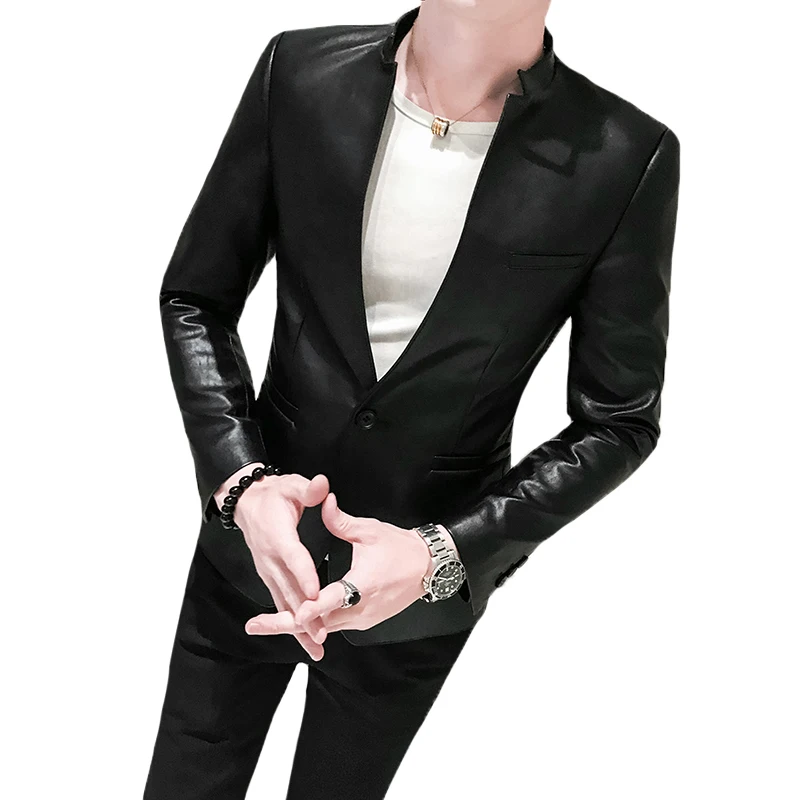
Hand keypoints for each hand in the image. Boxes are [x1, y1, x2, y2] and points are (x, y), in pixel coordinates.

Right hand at [218, 465, 330, 659]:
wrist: (247, 503)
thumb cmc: (274, 494)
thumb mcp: (292, 485)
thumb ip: (309, 489)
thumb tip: (322, 485)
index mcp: (279, 536)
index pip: (294, 558)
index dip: (305, 576)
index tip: (316, 594)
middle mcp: (270, 558)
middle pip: (288, 588)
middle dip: (304, 613)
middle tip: (321, 633)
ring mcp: (268, 570)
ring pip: (283, 601)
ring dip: (298, 625)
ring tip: (316, 645)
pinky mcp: (269, 577)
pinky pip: (280, 601)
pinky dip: (290, 622)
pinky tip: (302, 638)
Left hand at [244, 491, 431, 638]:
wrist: (428, 568)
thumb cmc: (400, 547)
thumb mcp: (370, 530)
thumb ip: (341, 521)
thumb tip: (324, 502)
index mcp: (362, 585)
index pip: (331, 601)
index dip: (309, 608)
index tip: (290, 613)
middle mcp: (361, 609)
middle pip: (318, 623)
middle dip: (285, 623)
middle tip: (255, 625)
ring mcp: (363, 618)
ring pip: (323, 627)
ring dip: (296, 625)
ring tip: (264, 623)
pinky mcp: (364, 620)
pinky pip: (334, 625)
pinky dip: (313, 623)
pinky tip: (292, 619)